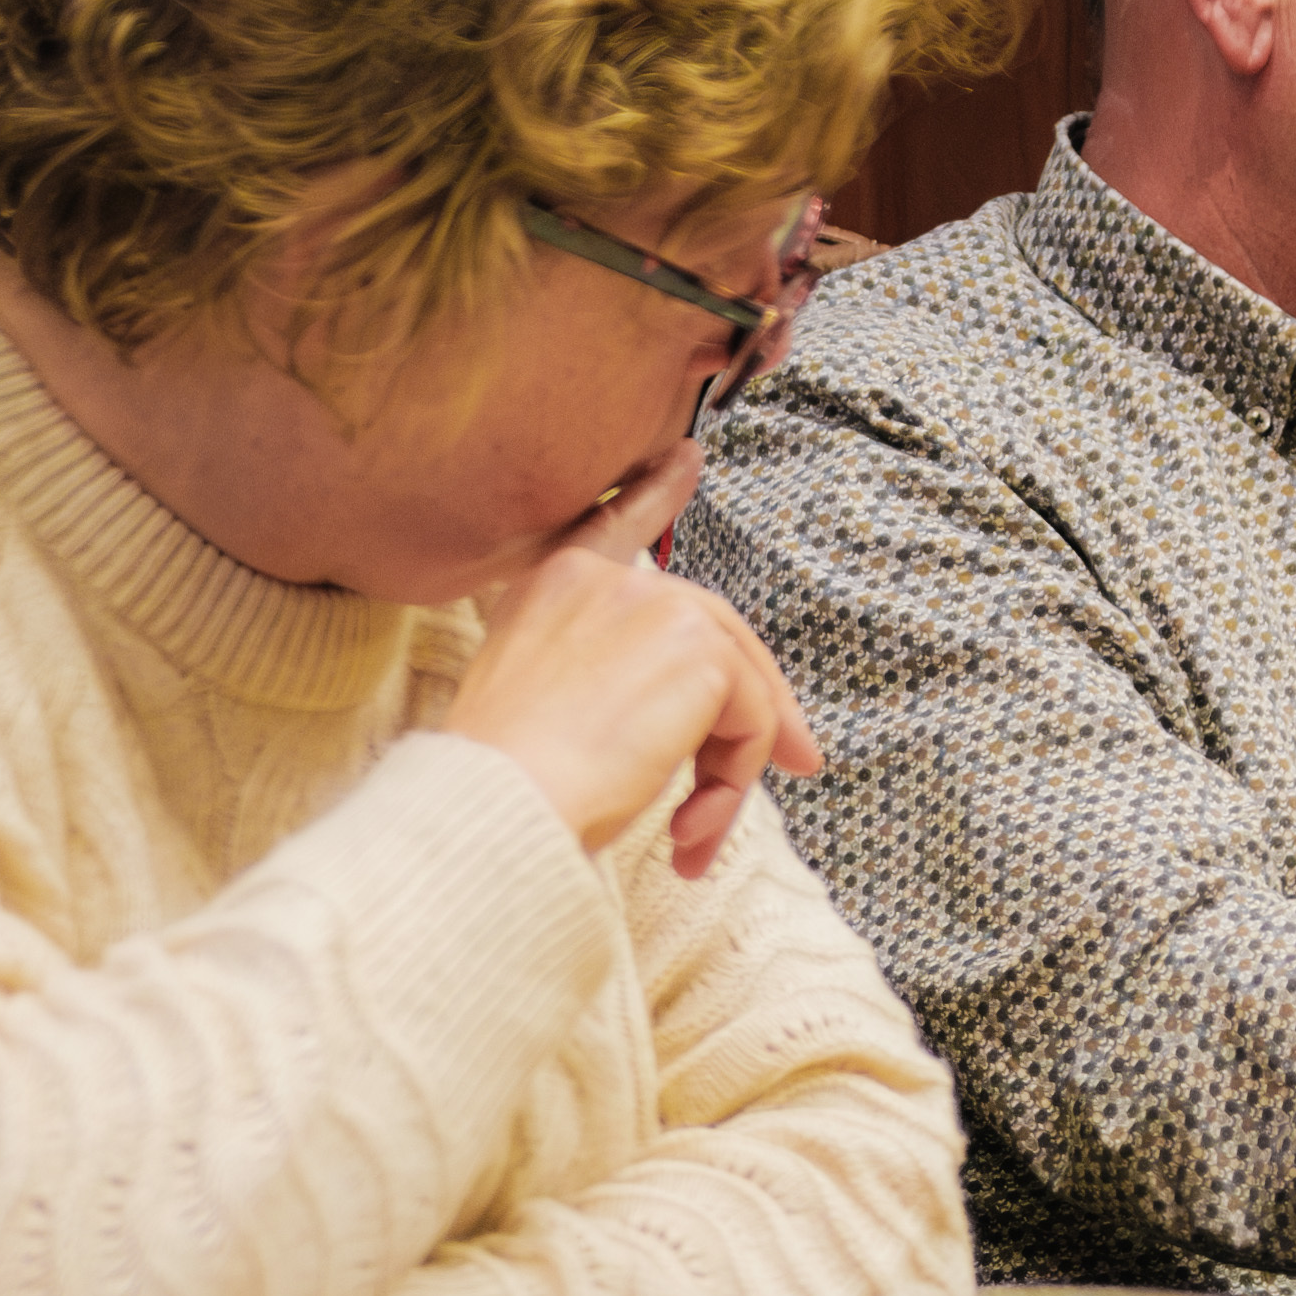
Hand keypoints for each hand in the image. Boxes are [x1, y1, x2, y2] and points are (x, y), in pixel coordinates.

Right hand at [444, 448, 814, 878]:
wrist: (498, 803)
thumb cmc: (506, 786)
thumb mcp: (542, 711)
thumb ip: (609, 684)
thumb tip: (705, 710)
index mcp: (554, 585)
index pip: (614, 523)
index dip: (653, 493)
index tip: (687, 458)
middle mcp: (605, 578)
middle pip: (713, 629)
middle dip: (758, 704)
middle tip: (797, 761)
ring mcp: (657, 606)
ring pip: (737, 688)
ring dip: (731, 772)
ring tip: (692, 837)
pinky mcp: (701, 652)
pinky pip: (752, 723)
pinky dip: (733, 785)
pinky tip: (686, 831)